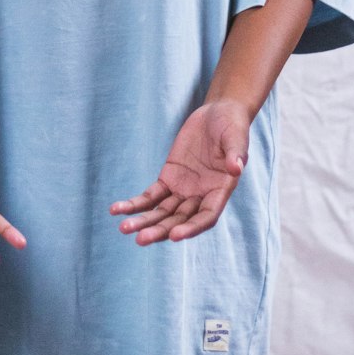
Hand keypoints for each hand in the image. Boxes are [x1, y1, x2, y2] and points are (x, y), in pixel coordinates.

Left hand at [108, 99, 250, 244]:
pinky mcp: (168, 179)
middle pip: (178, 220)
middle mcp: (201, 197)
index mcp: (220, 191)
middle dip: (160, 230)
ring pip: (161, 212)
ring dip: (143, 221)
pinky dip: (135, 203)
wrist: (217, 114)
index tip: (174, 236)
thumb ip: (236, 152)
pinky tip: (116, 209)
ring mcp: (183, 190)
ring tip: (124, 228)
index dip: (191, 228)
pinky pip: (150, 195)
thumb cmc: (232, 126)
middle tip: (140, 240)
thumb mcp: (236, 136)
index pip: (206, 217)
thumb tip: (236, 167)